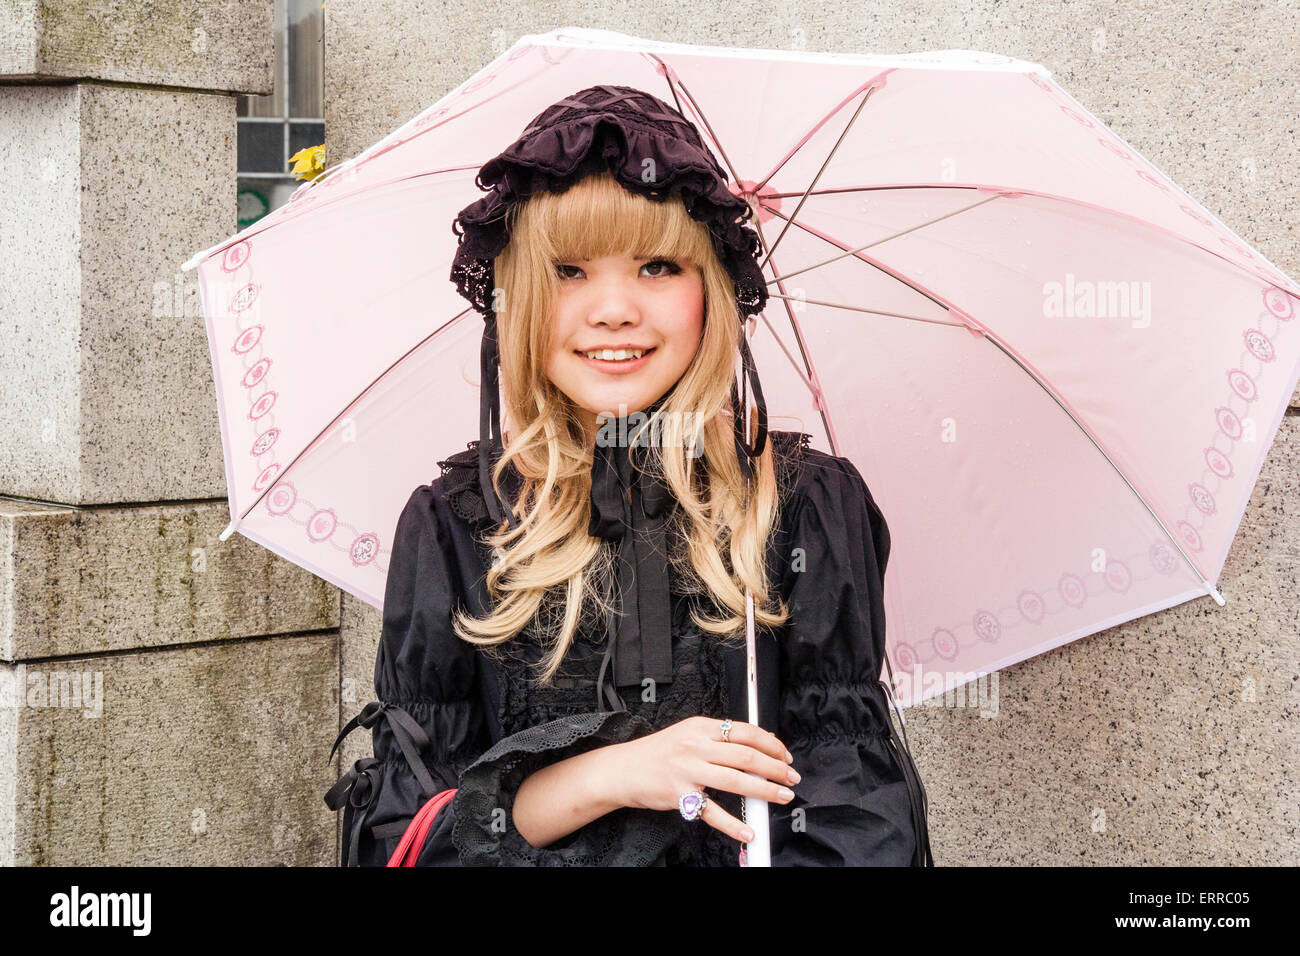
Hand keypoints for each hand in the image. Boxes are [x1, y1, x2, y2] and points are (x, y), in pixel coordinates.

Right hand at [602, 716, 799, 842]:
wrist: (623, 769)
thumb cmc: (659, 752)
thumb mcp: (688, 733)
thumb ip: (718, 738)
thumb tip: (756, 747)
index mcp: (701, 727)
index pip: (745, 731)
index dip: (771, 744)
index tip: (785, 757)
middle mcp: (696, 746)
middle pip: (746, 755)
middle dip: (775, 768)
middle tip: (791, 778)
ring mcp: (687, 771)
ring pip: (735, 781)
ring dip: (764, 790)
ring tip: (782, 797)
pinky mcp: (680, 795)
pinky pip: (712, 812)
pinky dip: (733, 824)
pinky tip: (749, 830)